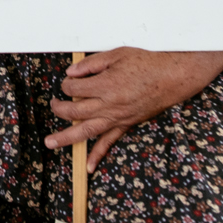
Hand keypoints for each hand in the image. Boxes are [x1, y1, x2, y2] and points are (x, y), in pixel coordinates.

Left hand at [47, 49, 222, 169]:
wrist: (173, 77)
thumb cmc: (147, 62)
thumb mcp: (117, 54)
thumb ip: (91, 64)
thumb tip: (71, 73)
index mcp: (105, 84)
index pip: (74, 89)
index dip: (66, 84)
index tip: (68, 81)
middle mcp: (109, 104)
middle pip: (74, 111)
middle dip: (59, 109)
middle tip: (53, 104)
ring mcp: (117, 117)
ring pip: (86, 130)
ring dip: (66, 138)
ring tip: (50, 143)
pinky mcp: (126, 125)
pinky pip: (109, 143)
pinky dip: (98, 155)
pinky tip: (88, 167)